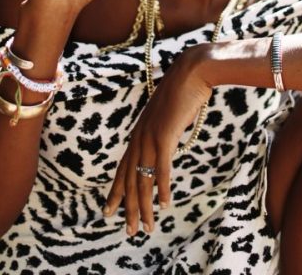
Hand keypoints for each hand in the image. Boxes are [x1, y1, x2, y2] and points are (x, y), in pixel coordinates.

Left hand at [103, 46, 212, 235]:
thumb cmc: (184, 92)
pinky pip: (161, 167)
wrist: (192, 71)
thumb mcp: (169, 115)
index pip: (123, 167)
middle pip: (130, 178)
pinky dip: (161, 187)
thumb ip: (163, 131)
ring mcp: (151, 135)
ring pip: (143, 178)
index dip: (116, 190)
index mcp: (139, 131)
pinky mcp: (165, 135)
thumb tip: (165, 145)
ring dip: (143, 205)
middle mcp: (140, 135)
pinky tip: (163, 204)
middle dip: (127, 207)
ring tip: (146, 227)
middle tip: (129, 231)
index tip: (109, 211)